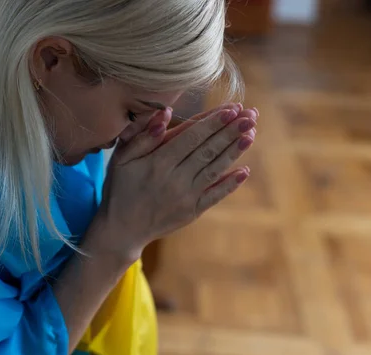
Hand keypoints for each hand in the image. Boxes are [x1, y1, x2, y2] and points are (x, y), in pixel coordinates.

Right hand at [91, 103, 257, 262]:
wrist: (121, 230)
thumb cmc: (119, 188)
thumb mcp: (121, 159)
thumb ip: (142, 136)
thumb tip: (165, 113)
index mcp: (157, 163)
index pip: (190, 137)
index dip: (212, 122)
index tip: (231, 108)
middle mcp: (175, 180)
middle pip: (207, 151)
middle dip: (230, 131)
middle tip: (250, 115)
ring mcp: (186, 197)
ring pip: (215, 170)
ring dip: (234, 152)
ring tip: (251, 134)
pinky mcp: (191, 212)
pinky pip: (215, 196)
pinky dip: (230, 184)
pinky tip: (244, 171)